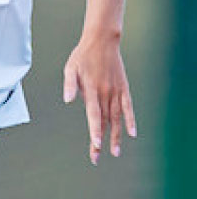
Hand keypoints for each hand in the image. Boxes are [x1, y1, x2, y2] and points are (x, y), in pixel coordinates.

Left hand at [63, 33, 136, 164]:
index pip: (94, 115)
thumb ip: (69, 84)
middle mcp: (105, 93)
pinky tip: (132, 133)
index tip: (96, 144)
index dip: (95, 130)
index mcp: (92, 90)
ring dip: (116, 135)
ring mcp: (116, 91)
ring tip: (115, 151)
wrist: (103, 41)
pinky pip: (128, 107)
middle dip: (101, 141)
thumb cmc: (83, 55)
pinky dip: (130, 119)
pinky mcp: (123, 88)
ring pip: (117, 118)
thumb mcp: (70, 67)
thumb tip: (67, 100)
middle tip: (97, 157)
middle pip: (104, 121)